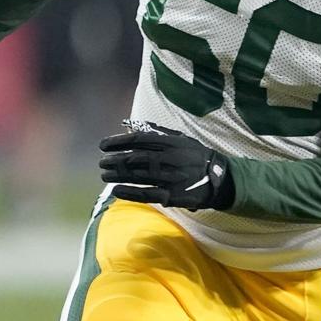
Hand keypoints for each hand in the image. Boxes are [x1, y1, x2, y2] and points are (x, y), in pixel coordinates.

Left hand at [99, 122, 233, 209]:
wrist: (218, 177)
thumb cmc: (195, 155)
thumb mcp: (181, 137)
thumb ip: (157, 131)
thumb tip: (131, 125)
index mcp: (171, 142)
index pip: (138, 140)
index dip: (118, 142)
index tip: (103, 145)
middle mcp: (170, 158)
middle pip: (135, 158)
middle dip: (115, 160)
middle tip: (101, 162)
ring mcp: (171, 177)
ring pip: (138, 176)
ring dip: (118, 175)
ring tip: (105, 174)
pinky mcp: (172, 195)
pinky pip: (147, 194)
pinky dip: (130, 192)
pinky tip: (116, 190)